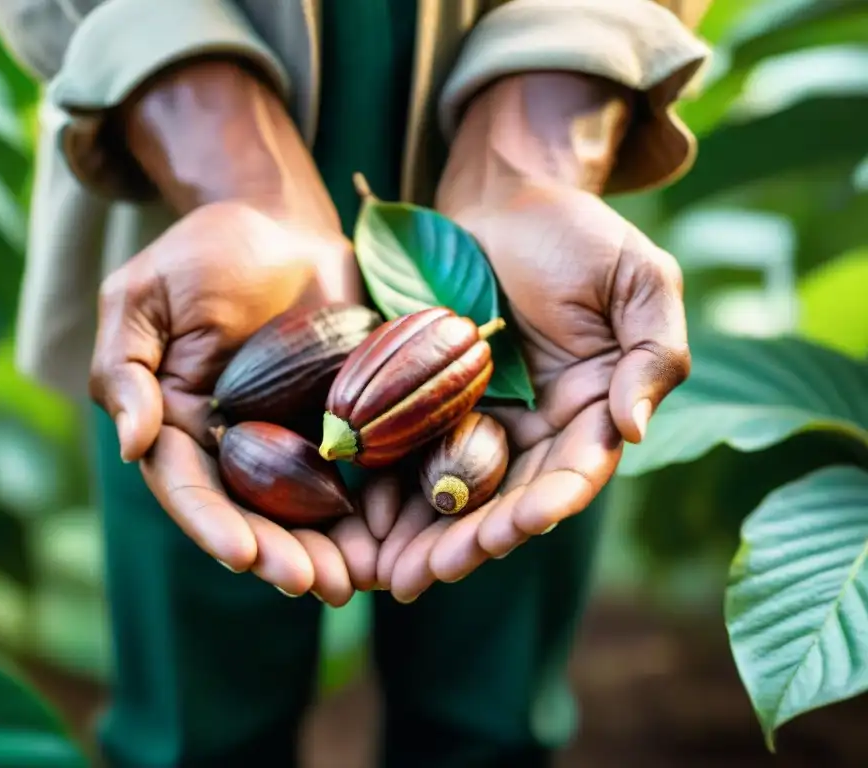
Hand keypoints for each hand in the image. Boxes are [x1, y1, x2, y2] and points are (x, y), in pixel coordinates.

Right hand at [89, 200, 382, 604]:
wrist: (281, 224)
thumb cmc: (203, 255)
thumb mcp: (141, 300)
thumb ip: (124, 370)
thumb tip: (129, 444)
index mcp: (178, 427)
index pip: (191, 489)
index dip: (215, 525)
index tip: (244, 555)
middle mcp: (234, 446)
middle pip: (254, 515)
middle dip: (282, 554)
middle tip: (316, 585)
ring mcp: (292, 438)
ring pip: (308, 509)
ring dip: (331, 550)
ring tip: (358, 583)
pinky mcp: (344, 422)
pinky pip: (358, 471)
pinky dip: (375, 507)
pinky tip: (396, 536)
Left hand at [376, 72, 690, 601]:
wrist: (499, 199)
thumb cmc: (574, 230)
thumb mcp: (636, 277)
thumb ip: (654, 351)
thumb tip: (635, 429)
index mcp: (593, 408)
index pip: (576, 468)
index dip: (552, 499)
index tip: (525, 522)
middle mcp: (538, 428)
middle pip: (508, 497)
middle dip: (475, 538)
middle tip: (439, 572)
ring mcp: (482, 419)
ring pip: (456, 490)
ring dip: (429, 536)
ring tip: (398, 575)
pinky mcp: (429, 403)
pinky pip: (411, 454)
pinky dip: (393, 492)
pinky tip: (368, 526)